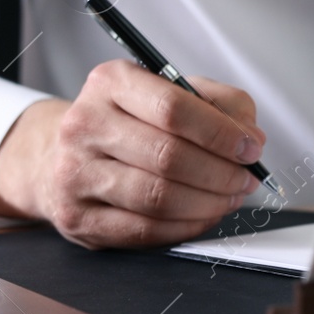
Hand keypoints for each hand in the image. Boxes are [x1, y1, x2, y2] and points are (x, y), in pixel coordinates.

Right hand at [0, 60, 265, 248]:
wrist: (61, 156)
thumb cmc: (132, 122)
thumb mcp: (174, 92)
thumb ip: (221, 105)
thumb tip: (251, 139)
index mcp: (111, 83)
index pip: (173, 108)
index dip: (222, 133)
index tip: (251, 147)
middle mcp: (85, 125)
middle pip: (169, 157)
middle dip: (222, 173)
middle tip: (247, 179)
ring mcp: (74, 173)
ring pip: (159, 197)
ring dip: (210, 203)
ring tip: (231, 197)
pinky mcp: (77, 217)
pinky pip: (145, 230)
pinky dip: (187, 226)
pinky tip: (204, 214)